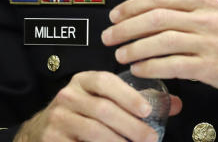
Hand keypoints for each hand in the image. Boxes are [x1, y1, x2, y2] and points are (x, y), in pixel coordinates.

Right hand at [15, 70, 181, 141]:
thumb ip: (136, 102)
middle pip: (103, 110)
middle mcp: (68, 95)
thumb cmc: (81, 114)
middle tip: (151, 138)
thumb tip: (175, 104)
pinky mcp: (52, 138)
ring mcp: (58, 117)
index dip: (128, 96)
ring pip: (93, 130)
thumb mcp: (104, 100)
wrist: (42, 131)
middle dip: (131, 126)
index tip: (147, 110)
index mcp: (84, 80)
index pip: (106, 82)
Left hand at [102, 0, 217, 95]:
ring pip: (160, 41)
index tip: (116, 14)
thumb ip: (190, 11)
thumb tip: (154, 15)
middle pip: (154, 18)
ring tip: (121, 55)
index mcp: (204, 1)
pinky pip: (172, 65)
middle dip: (126, 27)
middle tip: (109, 36)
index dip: (132, 6)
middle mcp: (204, 18)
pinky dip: (151, 67)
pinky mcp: (210, 66)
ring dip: (134, 48)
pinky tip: (140, 70)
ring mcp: (207, 42)